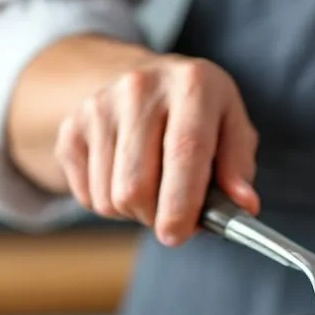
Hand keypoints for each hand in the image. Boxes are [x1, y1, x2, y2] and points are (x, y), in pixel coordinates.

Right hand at [54, 55, 259, 245]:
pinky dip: (110, 204)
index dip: (182, 203)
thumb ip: (239, 167)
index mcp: (192, 84)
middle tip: (174, 217)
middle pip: (136, 186)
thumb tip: (243, 205)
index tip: (179, 234)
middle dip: (156, 217)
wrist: (144, 79)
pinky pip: (87, 197)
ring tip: (154, 190)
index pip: (184, 151)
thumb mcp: (232, 126)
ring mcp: (99, 106)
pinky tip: (126, 179)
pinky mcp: (71, 127)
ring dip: (134, 213)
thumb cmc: (198, 113)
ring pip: (109, 198)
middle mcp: (140, 87)